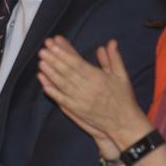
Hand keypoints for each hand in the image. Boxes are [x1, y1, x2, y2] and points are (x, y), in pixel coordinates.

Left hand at [38, 37, 144, 154]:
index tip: (54, 43)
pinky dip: (52, 92)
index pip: (77, 62)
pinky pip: (62, 99)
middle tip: (43, 50)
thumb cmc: (123, 98)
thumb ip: (114, 58)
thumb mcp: (122, 76)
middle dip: (54, 59)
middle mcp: (88, 88)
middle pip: (67, 71)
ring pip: (62, 84)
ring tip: (41, 62)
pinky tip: (44, 83)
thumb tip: (110, 42)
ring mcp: (81, 100)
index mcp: (98, 78)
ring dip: (50, 73)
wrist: (124, 123)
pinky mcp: (77, 110)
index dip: (64, 52)